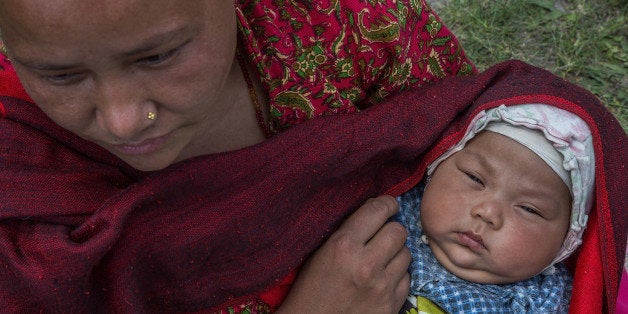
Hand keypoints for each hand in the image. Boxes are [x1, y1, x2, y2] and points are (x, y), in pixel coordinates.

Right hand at [278, 195, 410, 313]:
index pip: (378, 210)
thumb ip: (347, 230)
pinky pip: (407, 278)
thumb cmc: (311, 287)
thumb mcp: (321, 251)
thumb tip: (374, 209)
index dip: (386, 204)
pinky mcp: (391, 304)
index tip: (388, 205)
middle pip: (399, 231)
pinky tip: (382, 279)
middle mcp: (366, 264)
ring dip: (396, 253)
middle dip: (391, 229)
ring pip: (406, 254)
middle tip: (382, 235)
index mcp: (344, 246)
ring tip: (381, 259)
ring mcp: (381, 287)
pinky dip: (397, 276)